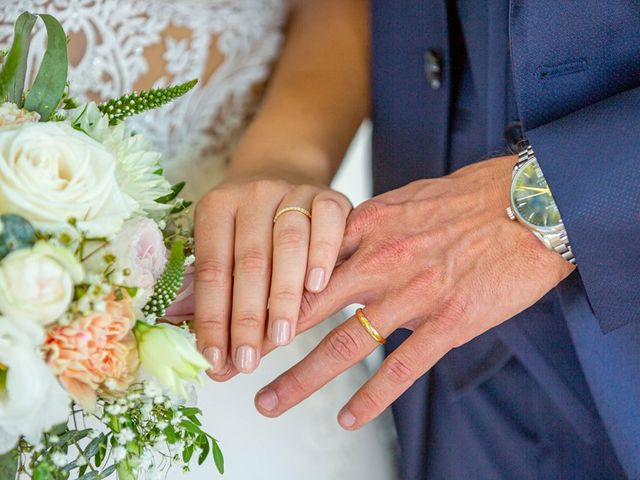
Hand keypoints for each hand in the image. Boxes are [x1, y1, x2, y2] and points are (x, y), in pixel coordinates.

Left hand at [194, 173, 351, 375]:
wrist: (283, 174)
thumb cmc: (249, 227)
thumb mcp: (224, 245)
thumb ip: (216, 294)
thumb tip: (212, 359)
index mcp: (216, 207)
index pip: (212, 270)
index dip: (212, 318)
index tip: (215, 359)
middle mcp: (253, 194)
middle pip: (249, 261)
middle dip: (247, 317)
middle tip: (247, 361)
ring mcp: (292, 192)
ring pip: (288, 244)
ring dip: (284, 295)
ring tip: (281, 337)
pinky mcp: (328, 195)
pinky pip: (327, 222)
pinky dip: (323, 254)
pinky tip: (317, 287)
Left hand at [253, 155, 574, 428]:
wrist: (532, 203)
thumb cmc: (470, 197)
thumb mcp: (406, 198)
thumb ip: (367, 224)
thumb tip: (336, 238)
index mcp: (368, 227)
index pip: (301, 263)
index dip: (263, 290)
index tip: (234, 311)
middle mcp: (381, 262)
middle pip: (307, 308)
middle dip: (265, 339)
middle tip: (228, 364)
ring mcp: (413, 295)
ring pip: (345, 345)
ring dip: (302, 378)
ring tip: (269, 402)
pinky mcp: (449, 323)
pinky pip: (403, 369)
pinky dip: (373, 398)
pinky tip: (349, 419)